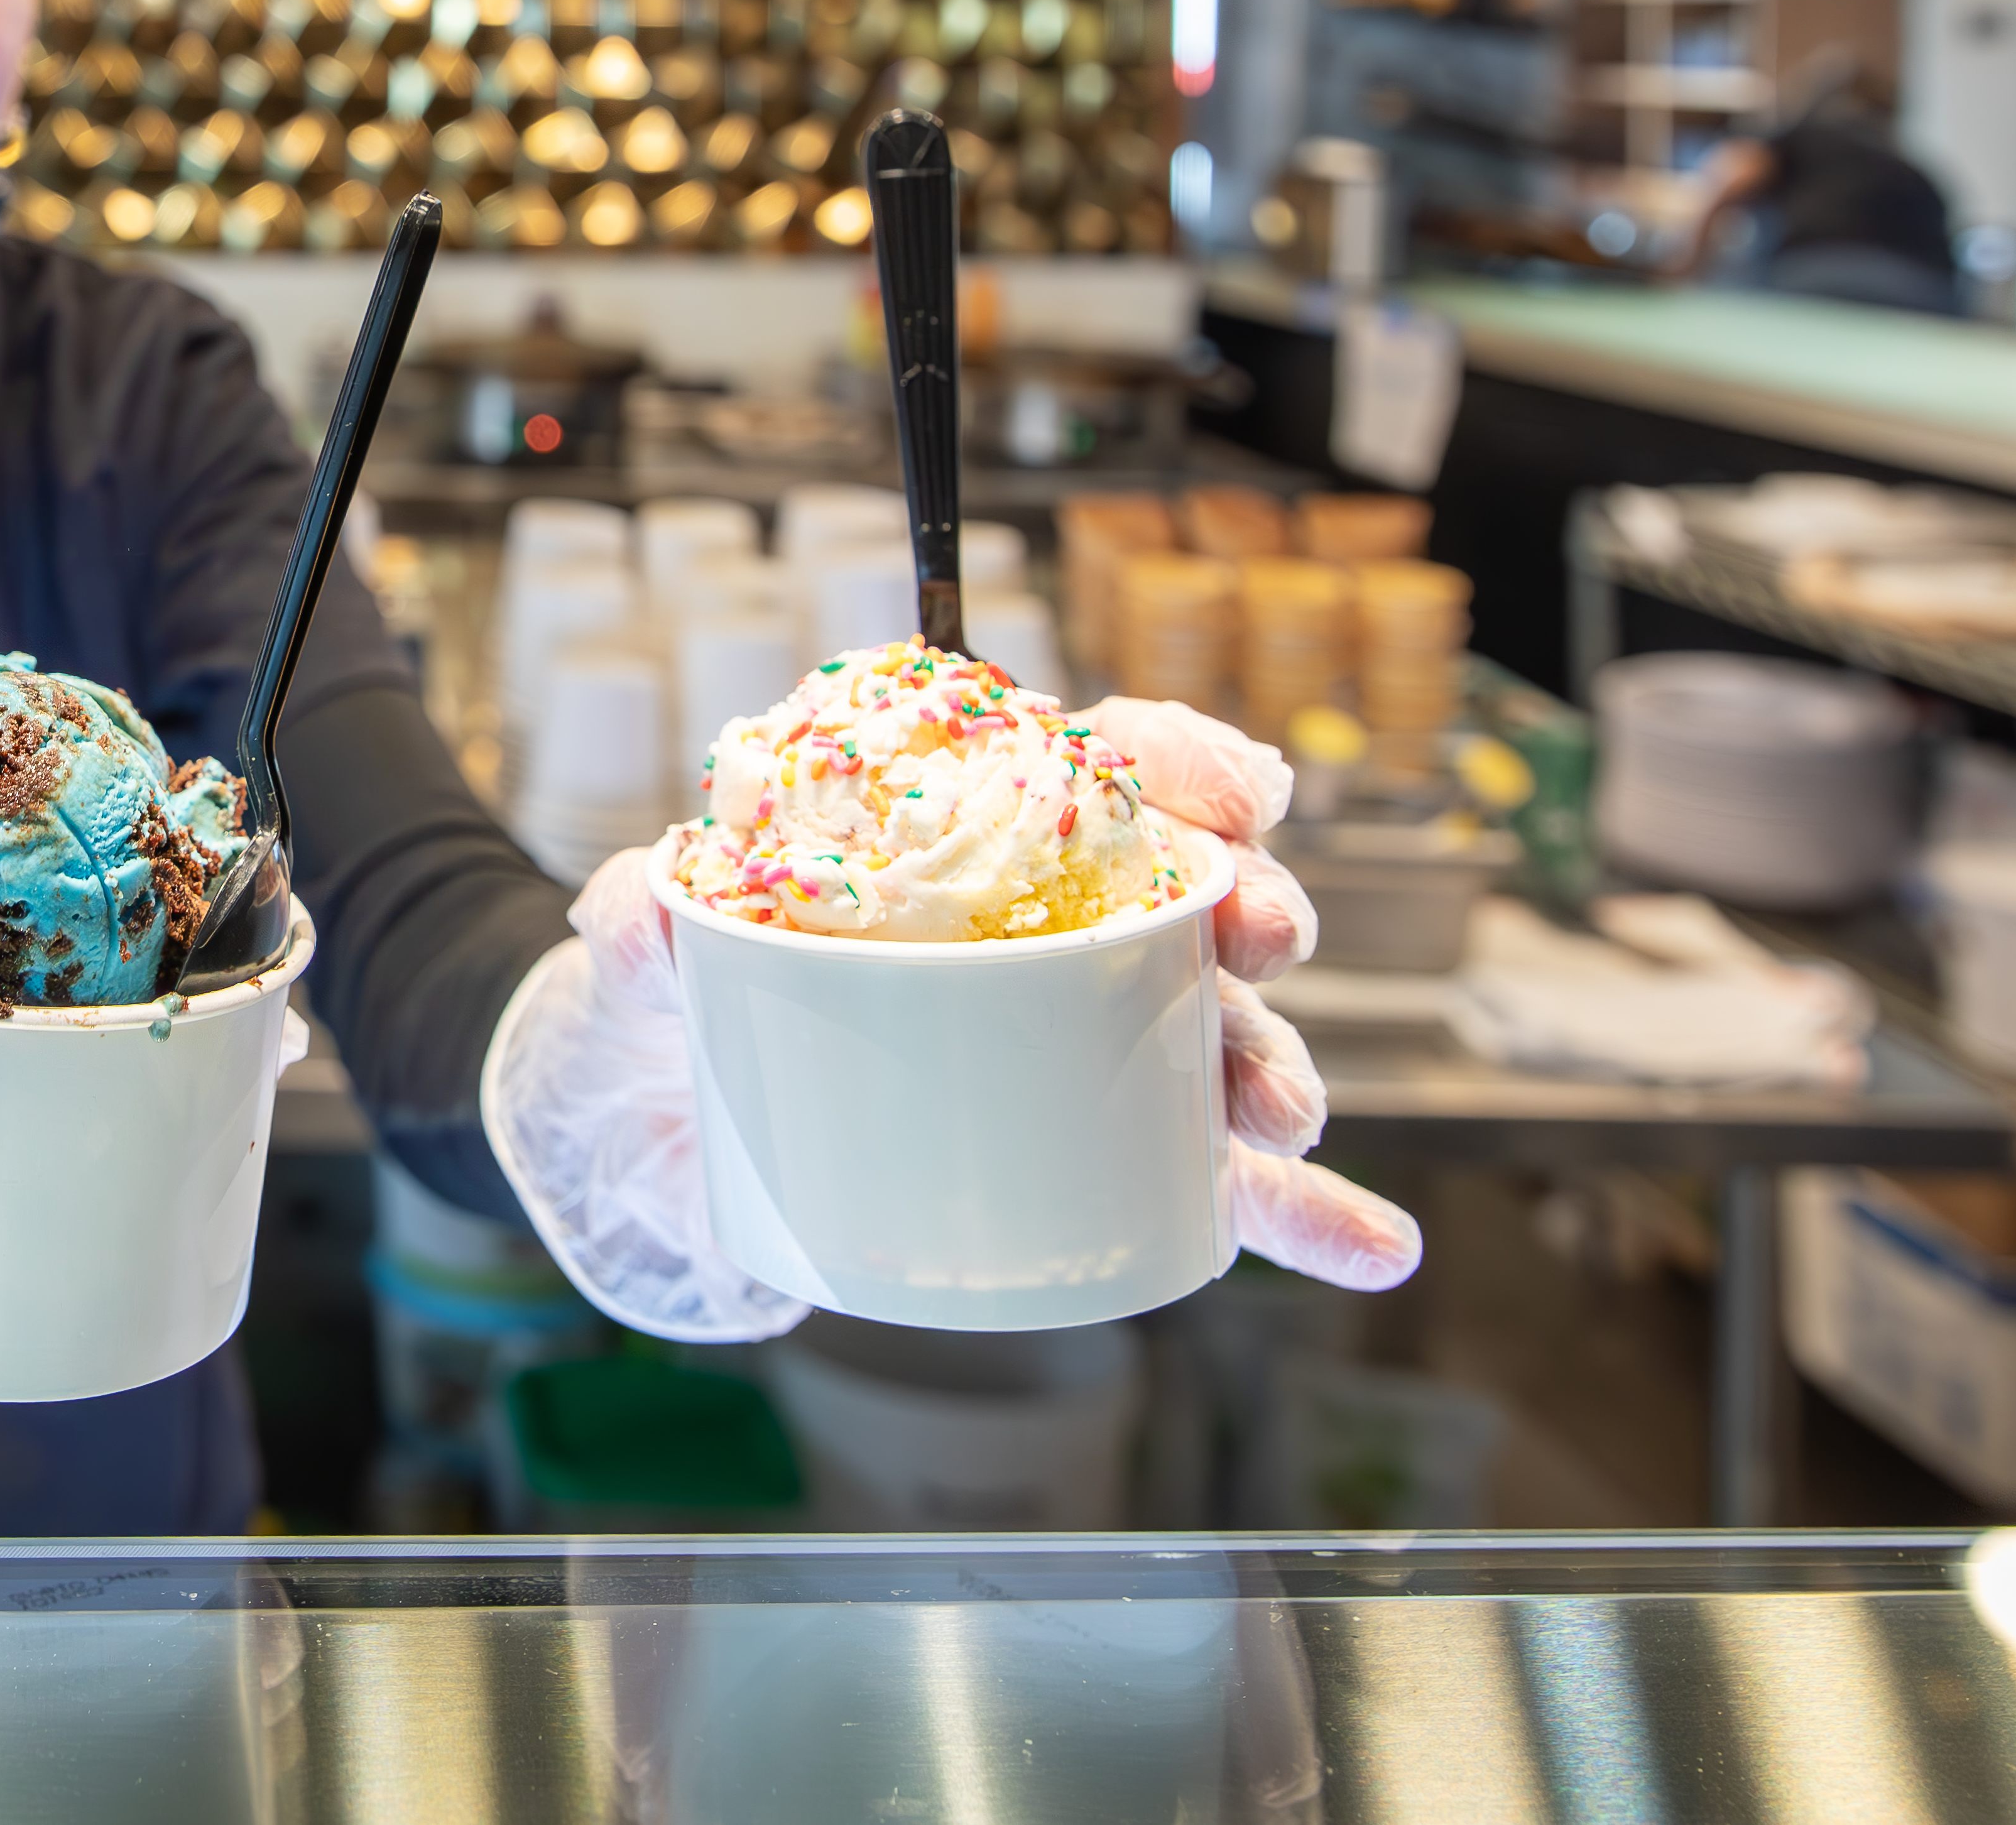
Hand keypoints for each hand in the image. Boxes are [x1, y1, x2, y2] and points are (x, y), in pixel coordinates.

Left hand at [481, 697, 1420, 1342]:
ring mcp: (1085, 1050)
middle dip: (1248, 908)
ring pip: (1219, 1042)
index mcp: (968, 841)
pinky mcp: (1092, 1162)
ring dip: (1276, 1067)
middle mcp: (1055, 933)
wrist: (668, 1141)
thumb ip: (640, 924)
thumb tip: (645, 895)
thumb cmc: (679, 1004)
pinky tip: (1376, 1249)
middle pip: (1188, 897)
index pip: (1105, 768)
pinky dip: (1306, 1221)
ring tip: (1280, 1117)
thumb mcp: (643, 958)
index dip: (1184, 766)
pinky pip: (1214, 1187)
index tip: (1237, 795)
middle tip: (1258, 937)